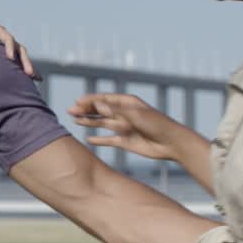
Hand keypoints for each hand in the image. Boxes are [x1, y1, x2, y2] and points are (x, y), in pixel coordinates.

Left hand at [0, 7, 38, 79]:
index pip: (6, 36)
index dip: (9, 46)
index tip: (10, 58)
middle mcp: (0, 36)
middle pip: (17, 47)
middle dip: (24, 60)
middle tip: (29, 74)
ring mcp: (0, 45)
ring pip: (19, 54)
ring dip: (26, 65)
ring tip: (35, 78)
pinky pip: (13, 60)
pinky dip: (22, 68)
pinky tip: (31, 79)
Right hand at [67, 93, 185, 160]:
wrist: (171, 143)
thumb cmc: (156, 124)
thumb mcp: (135, 115)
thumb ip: (115, 111)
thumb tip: (97, 105)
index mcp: (127, 103)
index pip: (104, 99)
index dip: (90, 100)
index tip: (77, 102)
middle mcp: (124, 114)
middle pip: (101, 110)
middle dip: (86, 110)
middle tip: (70, 111)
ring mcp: (124, 127)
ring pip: (102, 123)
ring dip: (89, 122)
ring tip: (75, 120)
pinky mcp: (125, 141)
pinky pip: (109, 140)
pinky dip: (99, 139)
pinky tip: (89, 139)